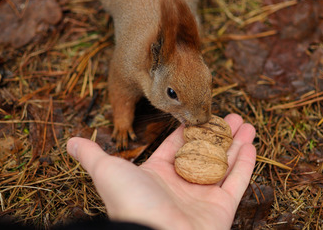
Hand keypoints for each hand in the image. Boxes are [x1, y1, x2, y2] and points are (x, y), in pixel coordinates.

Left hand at [67, 114, 255, 229]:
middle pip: (205, 152)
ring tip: (246, 123)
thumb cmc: (131, 204)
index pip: (177, 146)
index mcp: (158, 175)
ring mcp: (203, 198)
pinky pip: (237, 182)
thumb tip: (70, 141)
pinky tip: (252, 143)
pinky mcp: (222, 210)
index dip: (189, 129)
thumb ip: (92, 155)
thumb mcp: (107, 172)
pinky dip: (246, 163)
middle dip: (218, 133)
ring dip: (236, 143)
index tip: (200, 113)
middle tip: (232, 115)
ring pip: (224, 163)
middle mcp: (182, 185)